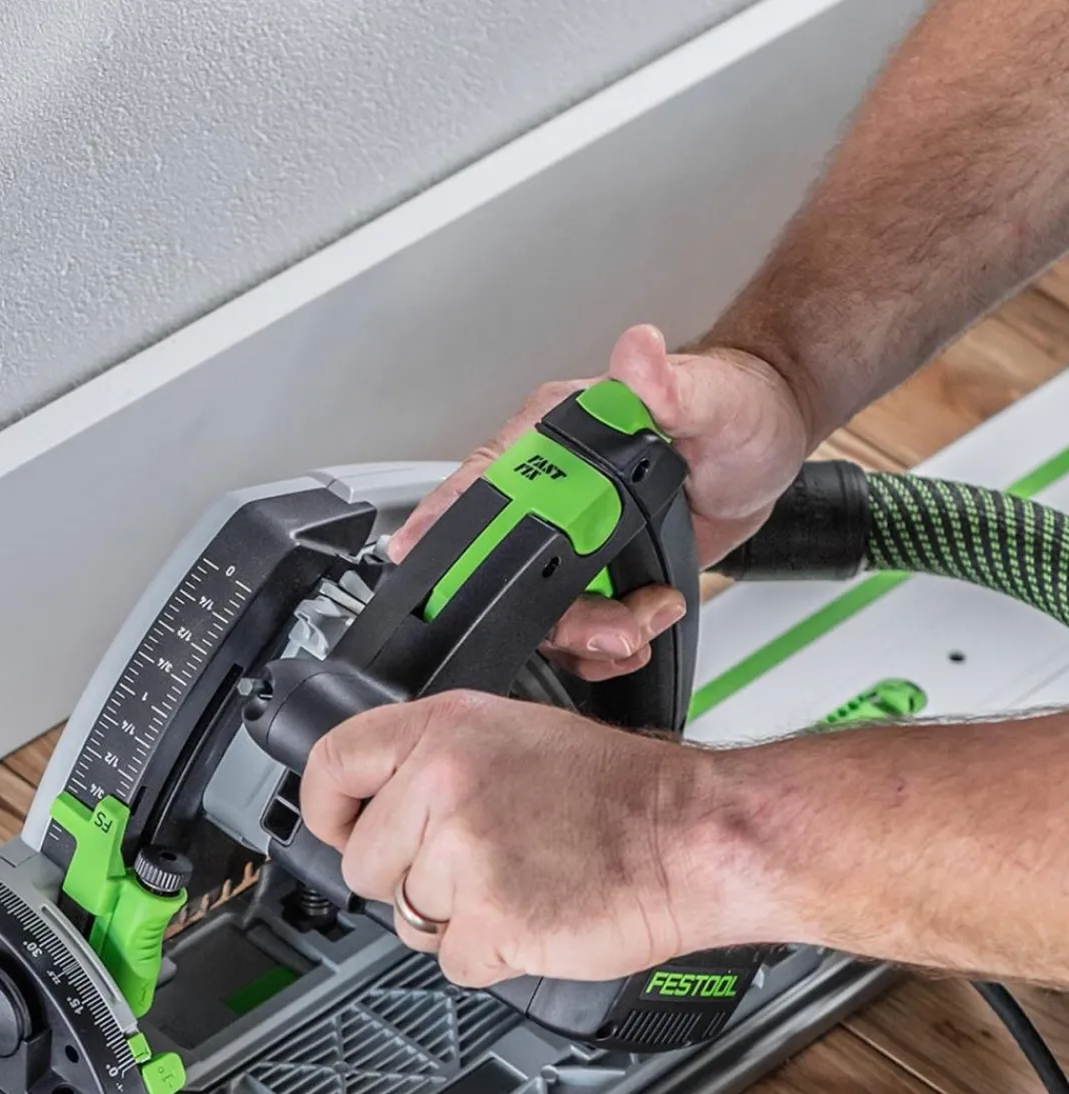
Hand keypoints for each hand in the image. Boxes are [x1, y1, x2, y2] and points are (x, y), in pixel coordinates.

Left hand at [299, 692, 744, 991]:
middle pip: (365, 862)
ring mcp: (464, 856)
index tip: (338, 829)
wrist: (698, 836)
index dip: (326, 809)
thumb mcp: (518, 737)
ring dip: (455, 918)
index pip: (333, 765)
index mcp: (446, 731)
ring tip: (521, 882)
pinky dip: (491, 955)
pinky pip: (451, 961)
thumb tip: (376, 810)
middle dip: (411, 878)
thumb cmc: (622, 795)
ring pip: (406, 918)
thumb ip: (438, 766)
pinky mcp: (489, 921)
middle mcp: (444, 786)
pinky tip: (535, 916)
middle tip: (483, 862)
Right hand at [385, 324, 812, 681]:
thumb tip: (638, 353)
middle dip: (551, 613)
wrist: (768, 448)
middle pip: (507, 568)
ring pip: (538, 610)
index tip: (417, 554)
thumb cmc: (738, 408)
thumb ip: (667, 384)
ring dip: (586, 636)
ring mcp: (569, 538)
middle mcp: (552, 489)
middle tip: (608, 625)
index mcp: (556, 436)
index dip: (442, 524)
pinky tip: (638, 630)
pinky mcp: (593, 575)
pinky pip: (572, 630)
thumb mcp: (709, 395)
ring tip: (637, 625)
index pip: (481, 482)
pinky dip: (600, 648)